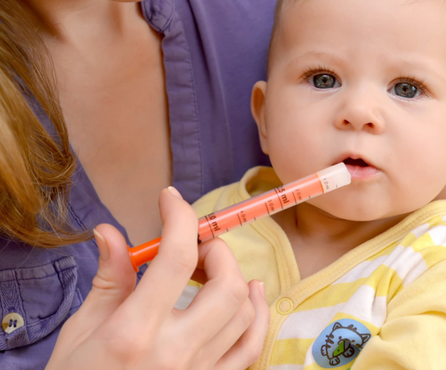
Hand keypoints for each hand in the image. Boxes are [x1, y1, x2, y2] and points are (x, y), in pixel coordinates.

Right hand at [47, 187, 269, 369]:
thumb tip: (111, 232)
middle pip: (226, 284)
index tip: (172, 200)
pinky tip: (252, 294)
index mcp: (133, 332)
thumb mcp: (81, 330)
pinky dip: (258, 315)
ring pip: (244, 311)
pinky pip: (251, 347)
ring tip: (213, 266)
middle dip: (215, 250)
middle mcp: (174, 352)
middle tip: (193, 246)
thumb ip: (109, 278)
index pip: (175, 260)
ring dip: (236, 277)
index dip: (181, 219)